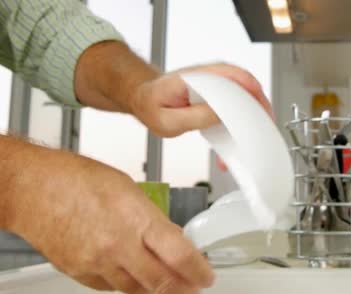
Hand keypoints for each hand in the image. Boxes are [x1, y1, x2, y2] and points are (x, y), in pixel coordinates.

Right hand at [6, 145, 213, 292]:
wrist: (32, 189)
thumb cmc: (76, 179)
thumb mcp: (129, 189)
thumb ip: (152, 218)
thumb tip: (171, 237)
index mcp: (135, 218)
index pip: (178, 254)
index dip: (198, 270)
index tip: (206, 276)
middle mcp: (118, 245)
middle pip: (160, 281)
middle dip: (182, 287)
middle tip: (194, 286)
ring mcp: (97, 262)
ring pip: (136, 289)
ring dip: (156, 288)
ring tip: (169, 284)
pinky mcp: (80, 272)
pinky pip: (111, 287)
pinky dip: (127, 285)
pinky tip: (134, 277)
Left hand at [130, 63, 272, 137]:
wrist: (144, 97)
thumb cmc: (152, 104)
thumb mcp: (167, 120)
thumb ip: (195, 117)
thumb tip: (221, 114)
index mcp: (198, 76)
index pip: (238, 78)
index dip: (254, 97)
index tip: (260, 115)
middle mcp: (212, 74)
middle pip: (249, 87)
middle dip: (260, 111)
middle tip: (263, 133)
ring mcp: (217, 82)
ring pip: (247, 96)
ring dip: (252, 118)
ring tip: (251, 140)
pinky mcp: (219, 92)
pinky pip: (238, 103)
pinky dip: (241, 122)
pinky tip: (236, 139)